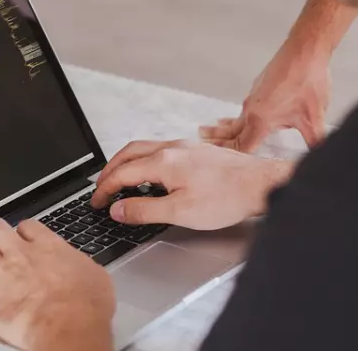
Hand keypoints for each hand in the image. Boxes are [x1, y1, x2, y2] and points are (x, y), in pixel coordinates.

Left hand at [0, 218, 113, 350]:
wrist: (69, 328)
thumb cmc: (86, 307)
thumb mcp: (94, 275)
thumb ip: (76, 263)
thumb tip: (78, 266)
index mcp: (48, 246)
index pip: (26, 225)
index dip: (22, 232)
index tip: (23, 240)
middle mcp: (20, 254)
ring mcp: (0, 273)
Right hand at [90, 140, 293, 229]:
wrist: (261, 184)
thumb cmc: (227, 198)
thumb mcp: (180, 211)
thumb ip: (145, 210)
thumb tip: (119, 209)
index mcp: (164, 162)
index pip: (122, 173)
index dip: (105, 189)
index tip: (97, 202)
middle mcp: (173, 148)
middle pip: (129, 153)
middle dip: (110, 171)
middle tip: (101, 188)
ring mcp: (186, 146)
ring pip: (145, 148)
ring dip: (127, 163)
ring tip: (121, 180)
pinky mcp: (198, 151)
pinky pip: (161, 150)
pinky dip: (145, 161)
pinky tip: (153, 175)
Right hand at [200, 42, 330, 151]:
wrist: (305, 50)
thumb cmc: (308, 80)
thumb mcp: (314, 118)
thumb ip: (316, 142)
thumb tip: (320, 158)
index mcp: (260, 120)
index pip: (242, 147)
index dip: (232, 159)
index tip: (222, 168)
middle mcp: (252, 109)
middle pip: (231, 132)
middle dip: (217, 141)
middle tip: (201, 145)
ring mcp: (255, 96)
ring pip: (236, 118)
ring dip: (225, 127)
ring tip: (211, 129)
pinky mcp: (260, 87)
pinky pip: (245, 107)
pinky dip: (238, 115)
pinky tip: (242, 116)